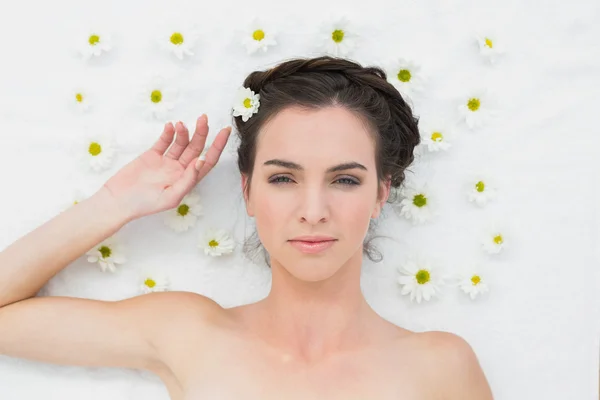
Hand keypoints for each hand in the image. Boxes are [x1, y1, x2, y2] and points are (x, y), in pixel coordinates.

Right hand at [99, 114, 231, 221]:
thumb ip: (188, 180)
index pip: (208, 161)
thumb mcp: (171, 196)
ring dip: (184, 132)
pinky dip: (168, 133)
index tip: (225, 131)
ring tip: (181, 124)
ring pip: (181, 143)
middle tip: (204, 118)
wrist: (118, 200)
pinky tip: (171, 126)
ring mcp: (166, 162)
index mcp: (188, 180)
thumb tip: (200, 162)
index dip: (218, 147)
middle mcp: (180, 170)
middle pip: (196, 148)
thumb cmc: (144, 204)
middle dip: (202, 133)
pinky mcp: (152, 156)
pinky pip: (164, 141)